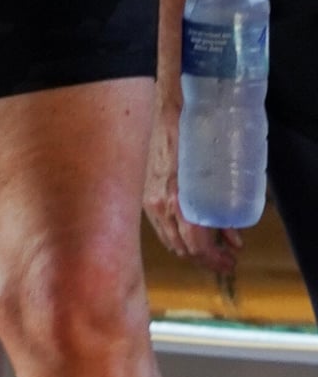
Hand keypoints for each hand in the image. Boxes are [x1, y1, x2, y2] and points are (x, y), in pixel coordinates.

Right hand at [144, 127, 240, 306]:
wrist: (162, 113)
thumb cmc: (191, 137)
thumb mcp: (213, 174)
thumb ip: (221, 207)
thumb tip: (232, 236)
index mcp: (178, 201)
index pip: (195, 246)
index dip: (214, 260)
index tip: (229, 263)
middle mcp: (160, 206)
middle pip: (182, 249)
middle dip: (206, 259)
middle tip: (226, 260)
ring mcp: (148, 201)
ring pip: (170, 241)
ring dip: (192, 249)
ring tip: (213, 248)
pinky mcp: (143, 195)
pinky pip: (161, 227)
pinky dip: (178, 235)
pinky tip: (191, 231)